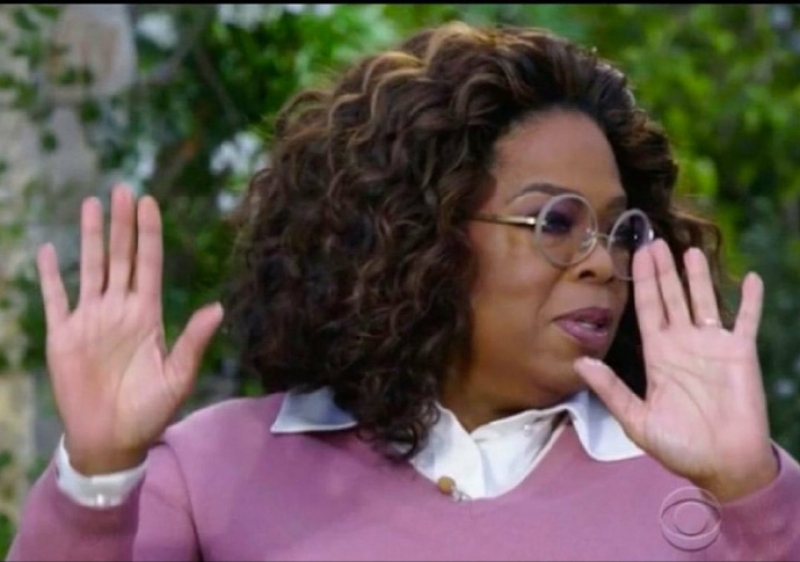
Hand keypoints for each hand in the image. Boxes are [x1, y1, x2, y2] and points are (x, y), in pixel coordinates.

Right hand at [36, 185, 222, 474]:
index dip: (148, 234)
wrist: (113, 439)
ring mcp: (90, 320)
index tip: (150, 202)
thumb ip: (193, 340)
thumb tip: (217, 307)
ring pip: (91, 268)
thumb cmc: (151, 411)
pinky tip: (49, 249)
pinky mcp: (63, 335)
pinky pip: (56, 299)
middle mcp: (119, 310)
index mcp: (148, 315)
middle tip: (123, 189)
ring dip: (91, 238)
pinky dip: (51, 275)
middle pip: (120, 257)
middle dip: (122, 224)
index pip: (148, 264)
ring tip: (92, 204)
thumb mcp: (178, 376)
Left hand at [574, 239, 776, 501]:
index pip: (648, 310)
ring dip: (698, 277)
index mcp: (658, 356)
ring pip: (704, 301)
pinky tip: (752, 277)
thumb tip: (579, 364)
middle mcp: (683, 344)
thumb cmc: (679, 447)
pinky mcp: (740, 354)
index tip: (636, 255)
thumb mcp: (636, 420)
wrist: (722, 465)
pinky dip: (750, 300)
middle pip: (671, 298)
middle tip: (654, 240)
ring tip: (689, 251)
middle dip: (662, 270)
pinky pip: (746, 320)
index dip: (643, 283)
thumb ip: (611, 389)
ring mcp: (713, 346)